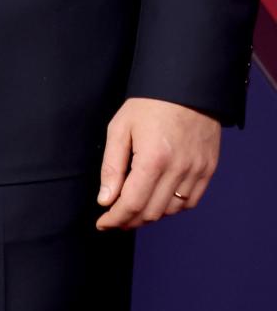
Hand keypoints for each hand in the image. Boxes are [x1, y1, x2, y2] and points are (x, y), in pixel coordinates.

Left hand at [96, 97, 220, 229]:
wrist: (187, 87)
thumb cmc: (149, 104)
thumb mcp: (120, 128)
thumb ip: (112, 166)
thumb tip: (105, 200)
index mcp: (153, 159)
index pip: (131, 204)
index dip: (114, 218)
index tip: (102, 223)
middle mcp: (178, 169)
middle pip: (151, 212)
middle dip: (129, 220)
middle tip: (114, 217)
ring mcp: (196, 171)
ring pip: (170, 211)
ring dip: (149, 214)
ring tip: (134, 208)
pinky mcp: (208, 169)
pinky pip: (189, 202)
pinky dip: (172, 207)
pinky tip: (158, 199)